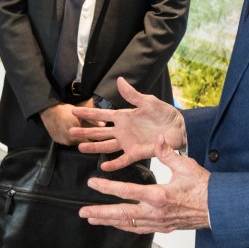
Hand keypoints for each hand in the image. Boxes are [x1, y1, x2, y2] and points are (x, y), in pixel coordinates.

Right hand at [40, 99, 93, 145]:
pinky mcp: (57, 141)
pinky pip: (66, 141)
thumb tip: (104, 124)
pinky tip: (69, 131)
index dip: (94, 139)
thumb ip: (92, 120)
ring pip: (74, 143)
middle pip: (82, 142)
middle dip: (85, 138)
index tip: (97, 136)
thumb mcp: (80, 113)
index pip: (89, 141)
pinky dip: (69, 138)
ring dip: (77, 138)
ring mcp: (63, 141)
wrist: (48, 110)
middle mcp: (70, 139)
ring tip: (78, 131)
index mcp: (77, 133)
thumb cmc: (65, 110)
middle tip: (87, 133)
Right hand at [70, 77, 185, 170]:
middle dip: (85, 131)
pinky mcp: (136, 153)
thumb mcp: (148, 101)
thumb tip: (119, 80)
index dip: (87, 113)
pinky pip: (123, 160)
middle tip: (70, 132)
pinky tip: (103, 167)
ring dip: (94, 147)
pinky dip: (114, 164)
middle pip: (99, 131)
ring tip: (80, 147)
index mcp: (123, 116)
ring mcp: (128, 142)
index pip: (101, 114)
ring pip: (106, 146)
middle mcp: (122, 130)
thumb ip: (132, 94)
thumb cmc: (164, 113)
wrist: (179, 128)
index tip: (73, 110)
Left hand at [79, 135, 209, 233]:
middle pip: (121, 214)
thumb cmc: (204, 187)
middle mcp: (154, 212)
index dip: (106, 188)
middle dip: (100, 213)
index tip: (92, 183)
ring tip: (93, 219)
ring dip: (109, 221)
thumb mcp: (185, 166)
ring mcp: (158, 223)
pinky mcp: (163, 228)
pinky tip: (117, 224)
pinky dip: (125, 226)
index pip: (126, 192)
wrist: (219, 209)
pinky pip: (139, 229)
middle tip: (83, 212)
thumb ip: (168, 153)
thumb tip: (158, 137)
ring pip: (128, 224)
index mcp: (158, 195)